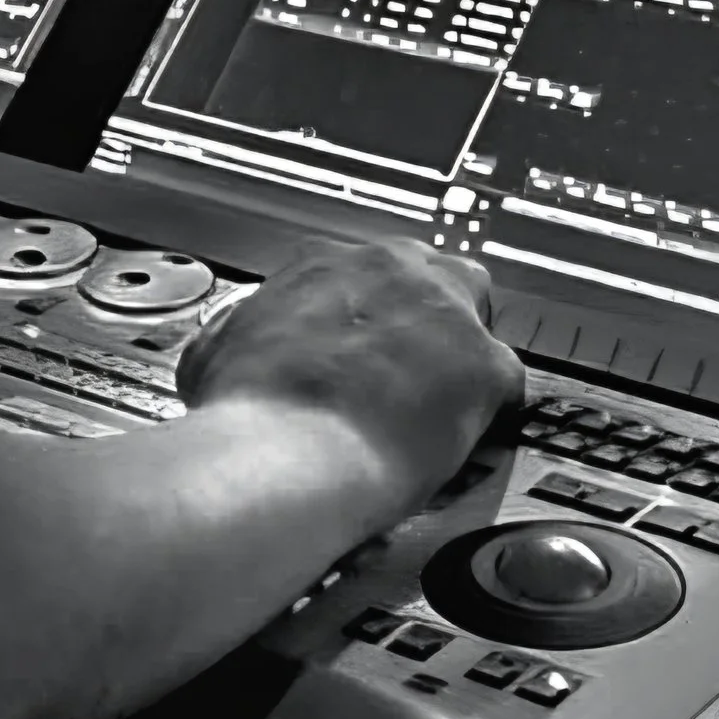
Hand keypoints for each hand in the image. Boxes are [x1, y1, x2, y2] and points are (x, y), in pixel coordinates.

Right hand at [175, 237, 526, 509]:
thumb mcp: (213, 353)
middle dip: (423, 321)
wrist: (283, 455)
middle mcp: (388, 268)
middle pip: (430, 276)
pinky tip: (462, 446)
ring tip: (437, 408)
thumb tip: (230, 350)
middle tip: (405, 376)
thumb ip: (238, 337)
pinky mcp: (482, 362)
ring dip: (461, 354)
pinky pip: (505, 383)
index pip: (364, 273)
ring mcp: (441, 309)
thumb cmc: (246, 414)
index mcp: (323, 262)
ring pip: (475, 315)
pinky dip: (488, 415)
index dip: (367, 316)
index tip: (361, 349)